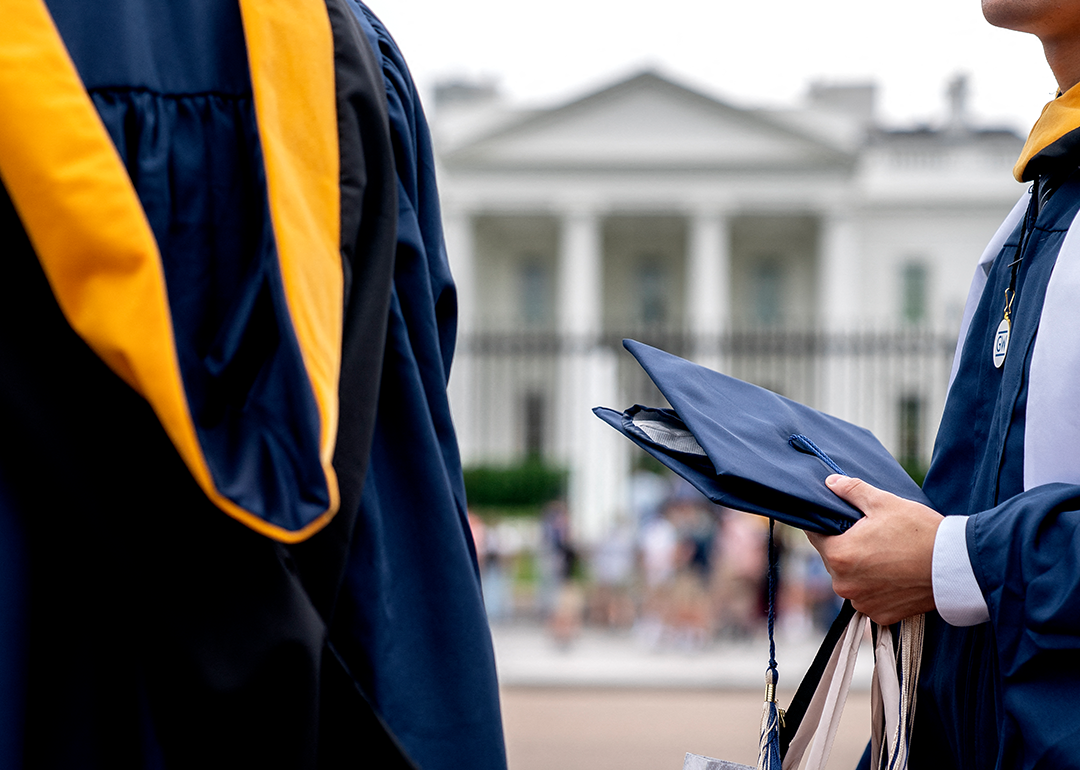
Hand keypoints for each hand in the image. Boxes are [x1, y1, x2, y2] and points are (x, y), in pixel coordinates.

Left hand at [807, 475, 942, 624]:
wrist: (956, 567)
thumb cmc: (920, 531)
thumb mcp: (884, 502)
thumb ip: (852, 491)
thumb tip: (830, 482)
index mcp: (838, 554)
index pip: (816, 535)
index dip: (827, 525)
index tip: (842, 520)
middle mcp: (843, 584)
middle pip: (833, 558)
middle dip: (846, 546)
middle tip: (872, 535)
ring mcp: (862, 602)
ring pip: (850, 579)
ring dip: (861, 569)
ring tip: (886, 554)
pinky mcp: (881, 615)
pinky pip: (869, 597)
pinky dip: (877, 587)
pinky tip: (895, 574)